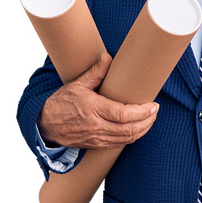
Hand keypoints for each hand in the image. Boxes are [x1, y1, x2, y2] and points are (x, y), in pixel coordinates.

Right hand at [38, 54, 158, 150]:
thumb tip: (108, 57)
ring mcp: (97, 138)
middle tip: (155, 111)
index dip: (143, 112)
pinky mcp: (97, 145)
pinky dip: (132, 137)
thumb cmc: (62, 102)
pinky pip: (119, 143)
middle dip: (147, 121)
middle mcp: (97, 126)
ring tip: (150, 119)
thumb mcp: (77, 84)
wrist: (46, 125)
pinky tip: (138, 129)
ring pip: (127, 138)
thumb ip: (95, 72)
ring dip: (143, 130)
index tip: (153, 105)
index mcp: (94, 109)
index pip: (125, 115)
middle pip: (130, 129)